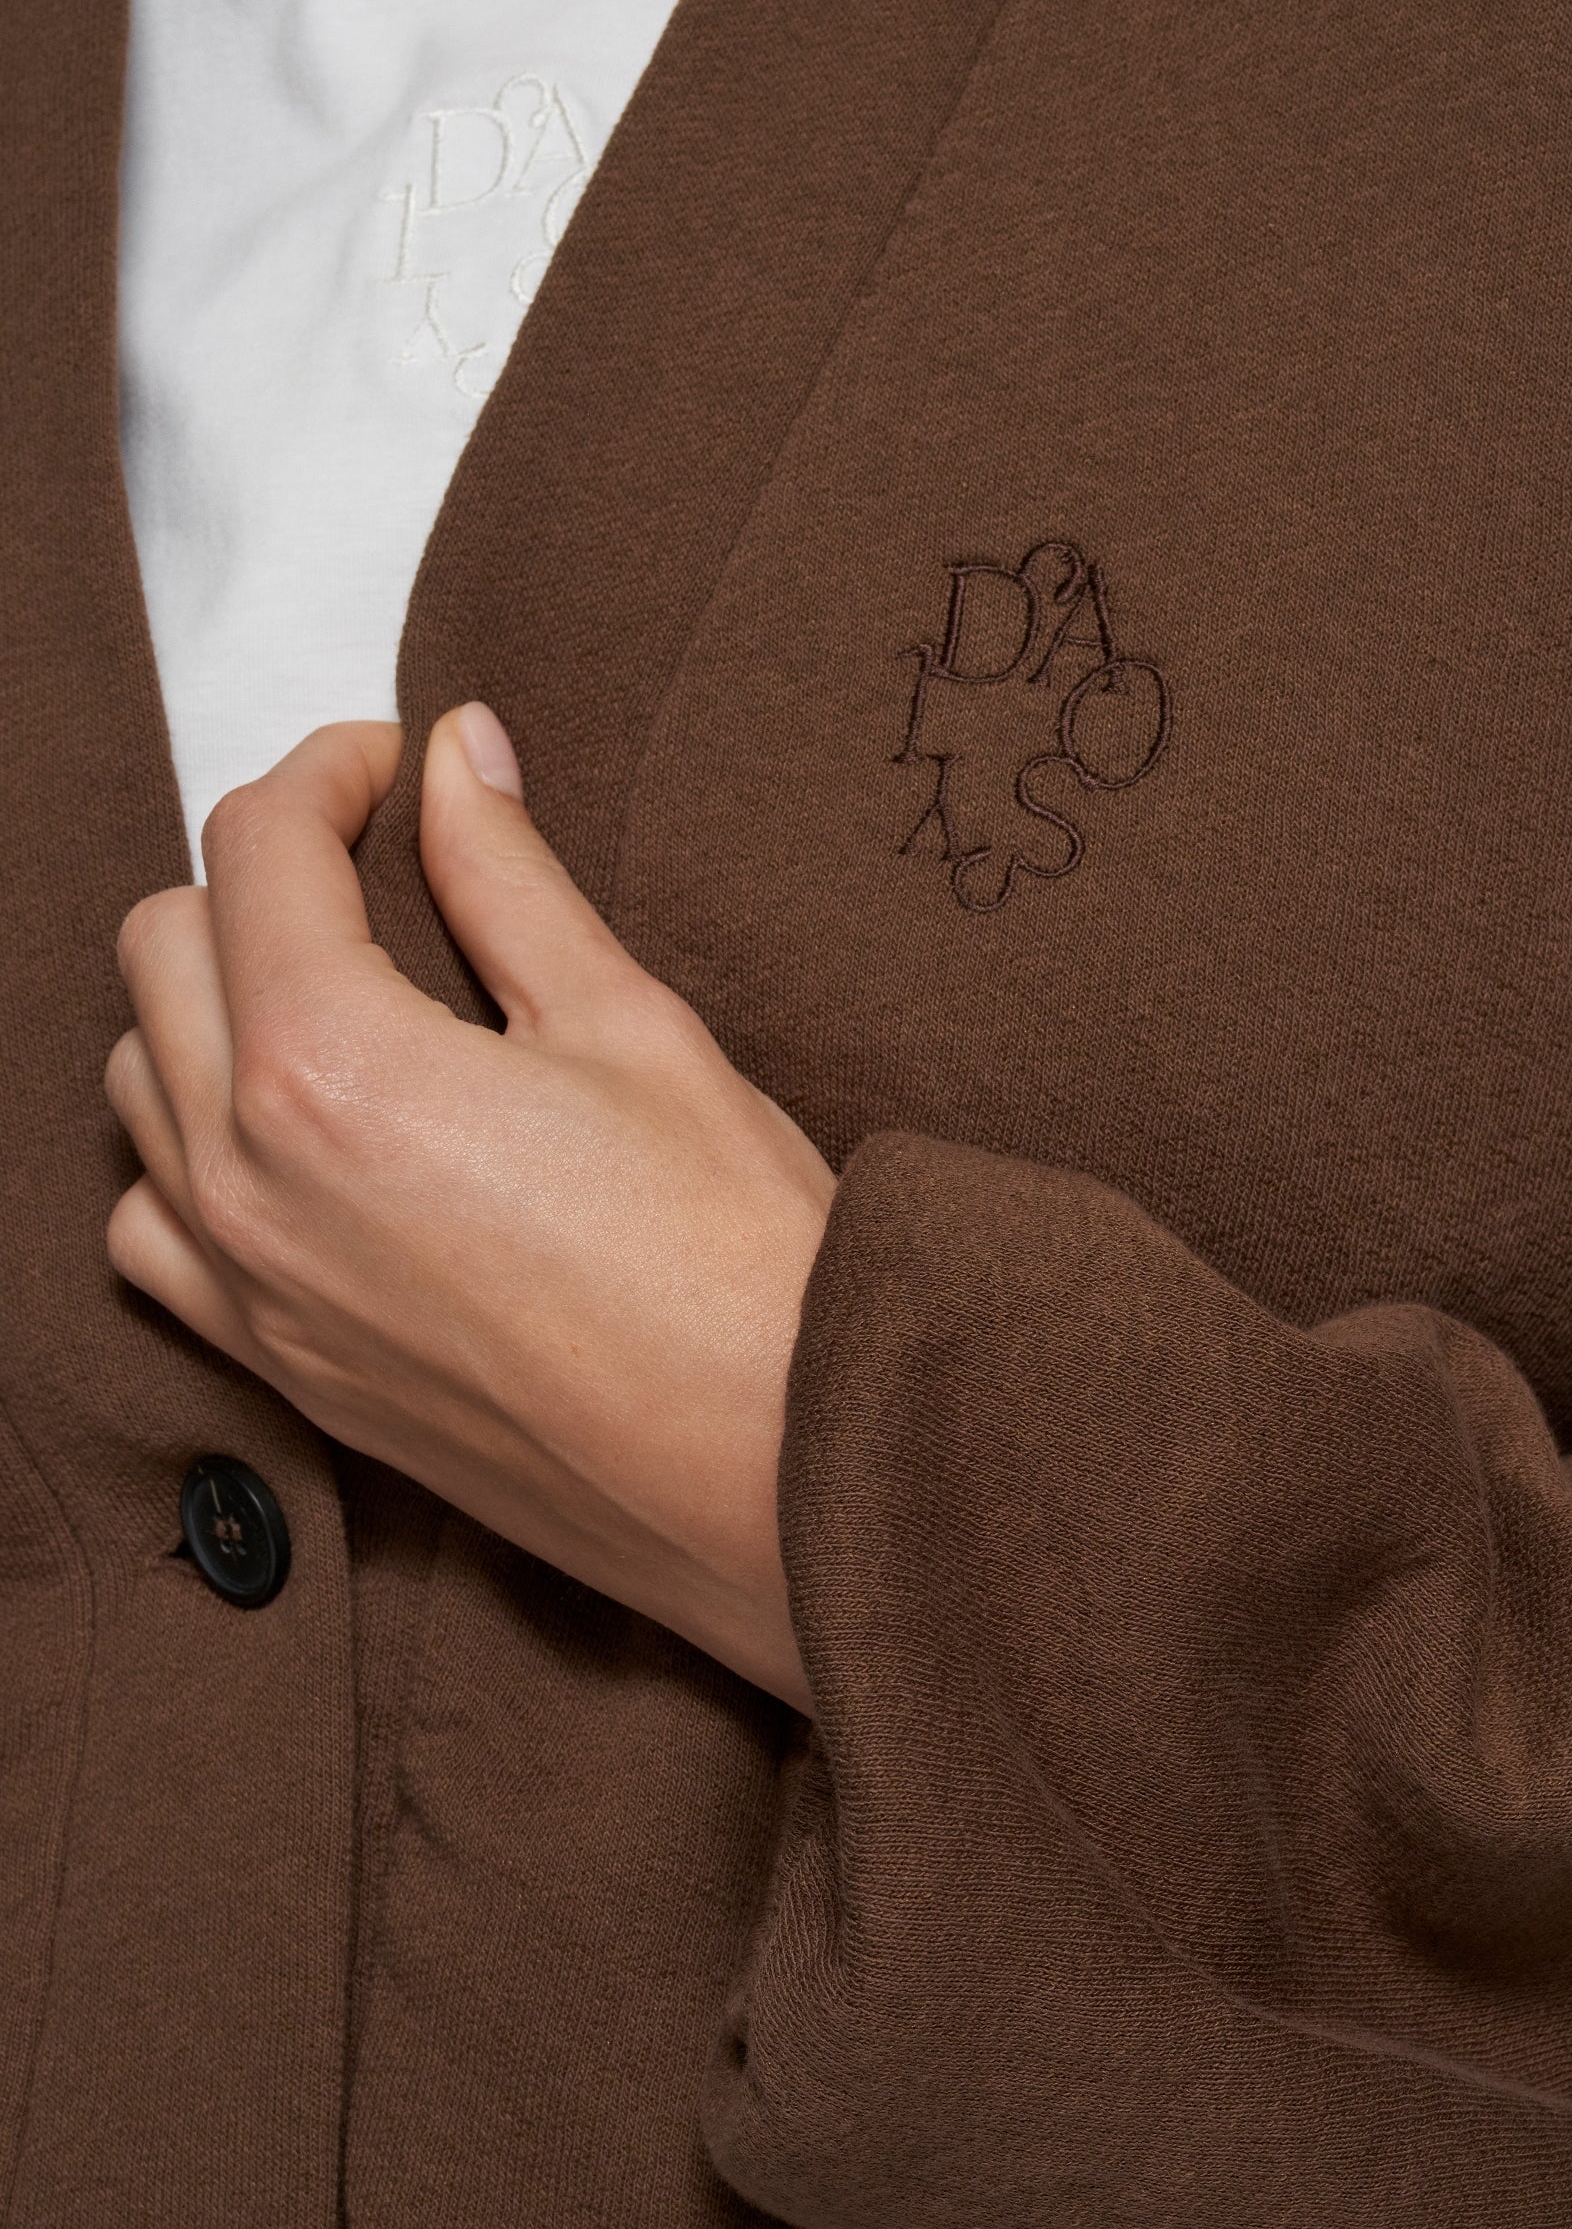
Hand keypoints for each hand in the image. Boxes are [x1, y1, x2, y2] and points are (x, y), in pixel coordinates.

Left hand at [105, 708, 830, 1711]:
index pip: (260, 849)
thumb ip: (511, 878)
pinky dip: (190, 1149)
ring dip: (215, 999)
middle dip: (266, 871)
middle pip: (167, 945)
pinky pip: (152, 1227)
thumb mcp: (633, 1026)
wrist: (776, 1474)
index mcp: (336, 1069)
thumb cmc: (733, 1258)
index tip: (402, 764)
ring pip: (139, 1080)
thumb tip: (462, 753)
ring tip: (342, 989)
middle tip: (385, 860)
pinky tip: (296, 1141)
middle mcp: (251, 1178)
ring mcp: (251, 1287)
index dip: (332, 769)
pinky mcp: (281, 1369)